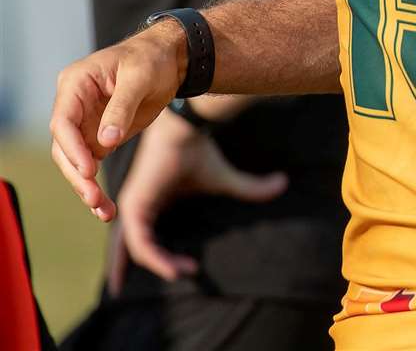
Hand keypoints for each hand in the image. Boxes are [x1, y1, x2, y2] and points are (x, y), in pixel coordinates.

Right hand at [50, 21, 186, 220]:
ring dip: (86, 187)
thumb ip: (121, 108)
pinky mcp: (99, 137)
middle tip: (94, 198)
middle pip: (65, 147)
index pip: (63, 121)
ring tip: (104, 211)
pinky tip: (105, 208)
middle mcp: (73, 106)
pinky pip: (92, 164)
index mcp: (75, 84)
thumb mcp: (140, 78)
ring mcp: (84, 123)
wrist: (172, 59)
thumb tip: (105, 142)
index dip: (72, 148)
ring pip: (76, 162)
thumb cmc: (152, 59)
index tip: (89, 169)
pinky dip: (96, 185)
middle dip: (78, 175)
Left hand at [116, 110, 287, 280]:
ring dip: (160, 264)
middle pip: (128, 248)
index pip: (140, 237)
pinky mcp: (134, 207)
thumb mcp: (225, 179)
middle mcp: (136, 206)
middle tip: (148, 286)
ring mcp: (132, 207)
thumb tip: (283, 183)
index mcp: (149, 202)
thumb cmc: (200, 152)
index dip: (150, 257)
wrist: (187, 132)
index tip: (182, 271)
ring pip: (139, 250)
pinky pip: (140, 242)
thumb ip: (250, 188)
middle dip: (129, 270)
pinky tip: (171, 268)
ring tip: (182, 272)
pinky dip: (155, 258)